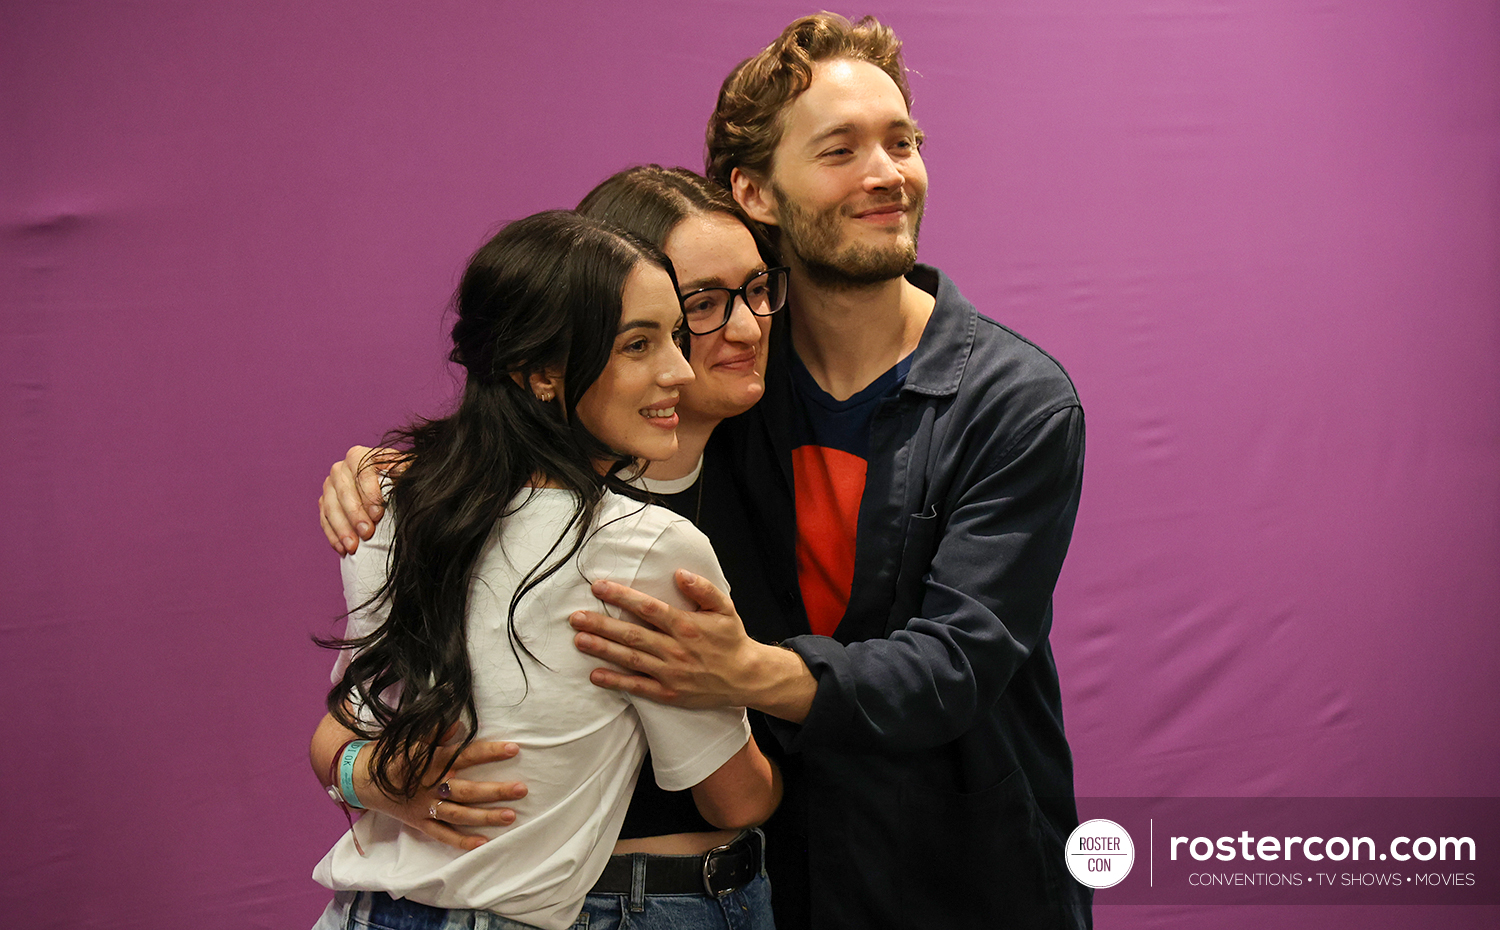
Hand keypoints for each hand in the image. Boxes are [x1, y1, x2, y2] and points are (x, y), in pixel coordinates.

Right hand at [319, 446, 401, 553]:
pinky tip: (342, 548)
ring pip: (330, 506)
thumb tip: (402, 473)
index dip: (369, 494)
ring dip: (342, 528)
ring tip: (353, 546)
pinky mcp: (325, 502)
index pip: (361, 472)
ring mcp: (330, 486)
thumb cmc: (401, 480)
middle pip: (344, 491)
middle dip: (355, 515)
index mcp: (360, 456)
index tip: (377, 514)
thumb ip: (404, 471)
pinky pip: (324, 519)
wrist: (390, 488)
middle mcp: (341, 468)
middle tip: (367, 533)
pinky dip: (333, 535)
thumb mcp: (406, 473)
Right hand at [352, 738, 526, 851]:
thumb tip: (458, 722)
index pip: (466, 755)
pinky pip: (442, 835)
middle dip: (495, 791)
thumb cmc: (392, 753)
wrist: (361, 778)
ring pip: (459, 815)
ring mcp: (425, 807)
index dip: (489, 752)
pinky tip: (483, 843)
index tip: (513, 749)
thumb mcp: (411, 737)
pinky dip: (461, 841)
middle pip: (468, 790)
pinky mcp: (419, 822)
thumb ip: (435, 730)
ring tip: (510, 816)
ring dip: (485, 816)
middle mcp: (431, 786)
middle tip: (521, 789)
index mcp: (431, 761)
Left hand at [569, 570, 814, 721]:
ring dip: (603, 649)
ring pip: (630, 659)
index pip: (648, 608)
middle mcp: (675, 649)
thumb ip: (703, 589)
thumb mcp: (724, 608)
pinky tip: (596, 675)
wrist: (746, 677)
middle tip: (575, 617)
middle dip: (601, 624)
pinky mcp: (669, 693)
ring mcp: (670, 673)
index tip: (599, 587)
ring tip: (579, 640)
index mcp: (687, 626)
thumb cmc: (731, 640)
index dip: (622, 596)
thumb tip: (679, 573)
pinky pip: (638, 687)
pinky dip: (616, 682)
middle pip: (632, 634)